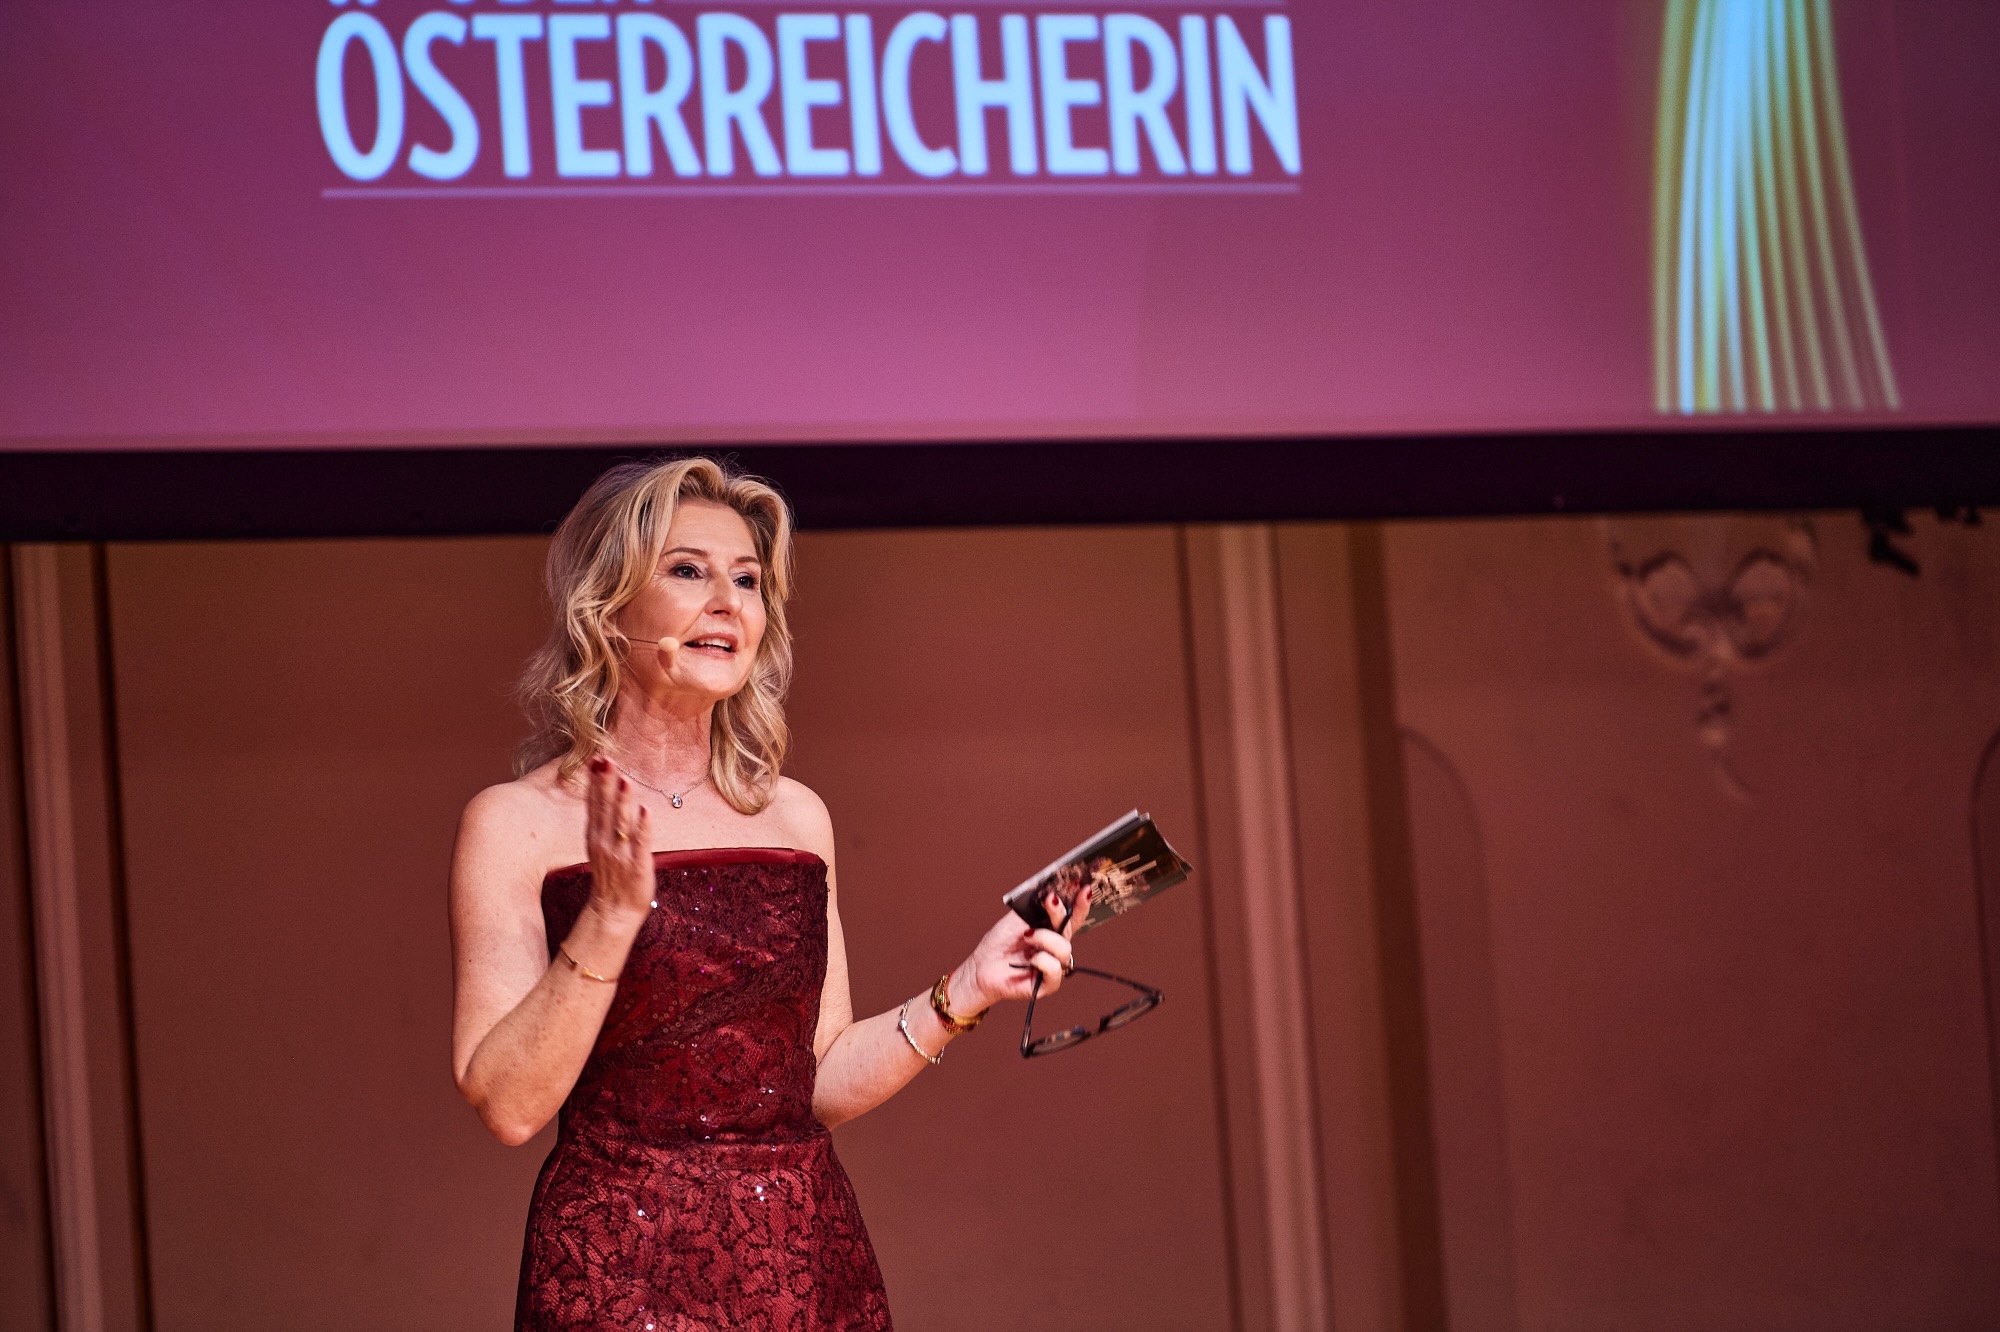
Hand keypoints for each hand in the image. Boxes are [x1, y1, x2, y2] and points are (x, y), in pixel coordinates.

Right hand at [583, 757, 654, 924]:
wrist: (613, 912)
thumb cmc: (610, 877)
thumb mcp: (600, 846)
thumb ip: (603, 821)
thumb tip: (605, 794)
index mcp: (596, 837)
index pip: (594, 804)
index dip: (595, 781)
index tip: (596, 759)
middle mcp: (605, 843)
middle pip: (605, 808)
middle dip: (605, 783)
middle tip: (606, 759)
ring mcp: (620, 854)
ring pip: (621, 823)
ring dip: (623, 801)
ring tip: (624, 779)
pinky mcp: (638, 866)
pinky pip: (640, 844)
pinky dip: (642, 827)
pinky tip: (645, 810)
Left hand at [948, 884, 1092, 1013]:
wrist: (982, 966)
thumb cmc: (1000, 943)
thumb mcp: (1017, 918)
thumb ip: (1035, 907)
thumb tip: (1051, 892)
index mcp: (1051, 930)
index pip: (1072, 917)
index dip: (1081, 904)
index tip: (1085, 889)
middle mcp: (1055, 947)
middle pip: (1071, 929)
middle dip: (1061, 912)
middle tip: (1050, 900)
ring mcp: (1054, 965)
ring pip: (1064, 948)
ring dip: (1043, 937)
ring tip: (1026, 936)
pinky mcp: (1048, 984)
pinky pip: (1054, 968)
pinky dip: (1041, 960)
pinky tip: (1029, 960)